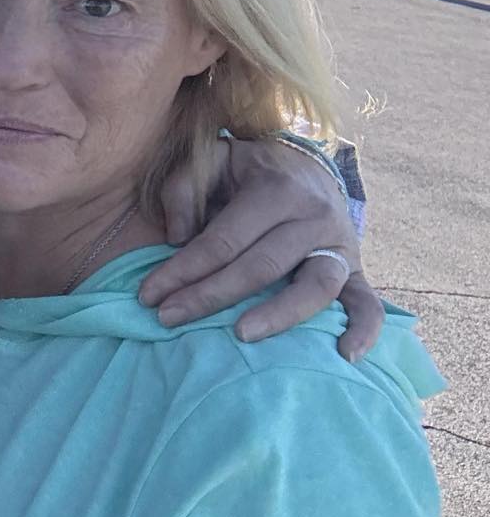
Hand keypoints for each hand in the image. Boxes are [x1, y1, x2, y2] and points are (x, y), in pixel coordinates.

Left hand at [140, 136, 381, 359]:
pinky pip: (368, 303)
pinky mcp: (357, 269)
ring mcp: (339, 245)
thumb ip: (184, 189)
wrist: (308, 165)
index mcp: (275, 189)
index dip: (182, 270)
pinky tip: (344, 356)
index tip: (148, 296)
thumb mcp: (210, 160)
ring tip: (240, 336)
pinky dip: (364, 330)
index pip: (223, 240)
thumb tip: (177, 238)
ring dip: (278, 316)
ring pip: (314, 287)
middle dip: (209, 297)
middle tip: (169, 319)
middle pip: (261, 267)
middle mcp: (313, 217)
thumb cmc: (248, 171)